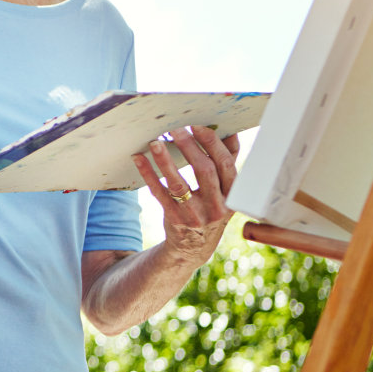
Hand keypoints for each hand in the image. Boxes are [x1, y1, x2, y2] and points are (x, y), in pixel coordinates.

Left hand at [133, 125, 240, 266]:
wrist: (195, 246)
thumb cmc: (211, 207)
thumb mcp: (226, 191)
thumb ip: (228, 162)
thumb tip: (230, 129)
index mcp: (233, 196)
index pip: (226, 165)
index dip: (213, 144)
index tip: (198, 125)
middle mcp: (217, 206)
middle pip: (204, 171)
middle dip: (190, 147)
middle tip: (176, 129)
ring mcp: (195, 214)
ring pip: (179, 184)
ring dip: (166, 160)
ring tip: (156, 141)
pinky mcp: (174, 218)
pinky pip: (159, 193)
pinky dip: (148, 174)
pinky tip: (139, 158)